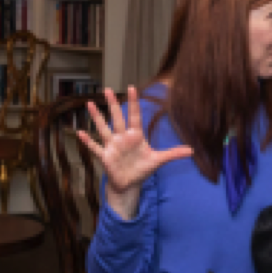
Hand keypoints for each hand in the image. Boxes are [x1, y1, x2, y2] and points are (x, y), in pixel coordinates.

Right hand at [77, 86, 192, 219]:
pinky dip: (87, 141)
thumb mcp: (158, 160)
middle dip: (112, 104)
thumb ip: (173, 154)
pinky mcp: (105, 157)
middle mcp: (122, 138)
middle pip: (117, 118)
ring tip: (89, 104)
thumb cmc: (142, 169)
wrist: (130, 184)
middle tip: (107, 89)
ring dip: (97, 118)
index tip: (131, 88)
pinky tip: (79, 132)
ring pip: (103, 129)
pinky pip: (95, 148)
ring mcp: (112, 146)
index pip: (134, 116)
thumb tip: (192, 151)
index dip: (133, 103)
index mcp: (135, 136)